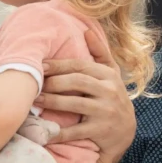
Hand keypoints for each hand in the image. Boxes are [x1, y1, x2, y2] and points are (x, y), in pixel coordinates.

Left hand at [41, 24, 136, 154]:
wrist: (126, 132)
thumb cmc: (113, 97)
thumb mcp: (112, 74)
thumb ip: (100, 52)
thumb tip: (87, 30)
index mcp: (109, 75)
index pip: (81, 66)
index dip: (59, 65)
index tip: (40, 65)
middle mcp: (109, 91)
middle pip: (77, 82)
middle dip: (54, 82)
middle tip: (35, 83)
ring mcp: (105, 112)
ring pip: (75, 104)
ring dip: (52, 102)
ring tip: (35, 100)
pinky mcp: (100, 131)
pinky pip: (76, 131)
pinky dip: (59, 132)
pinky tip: (44, 131)